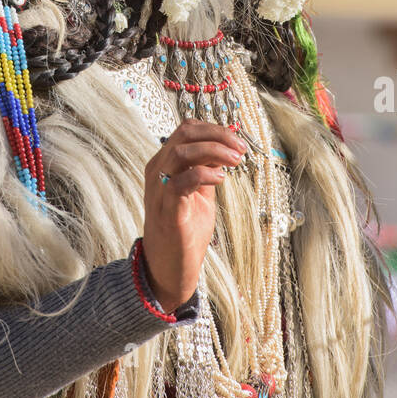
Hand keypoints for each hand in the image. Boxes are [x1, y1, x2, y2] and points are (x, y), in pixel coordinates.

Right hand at [141, 120, 245, 312]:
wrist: (169, 268)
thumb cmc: (184, 229)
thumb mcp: (200, 192)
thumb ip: (207, 168)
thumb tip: (226, 147)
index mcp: (164, 163)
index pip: (187, 129)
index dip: (215, 129)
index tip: (237, 141)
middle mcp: (157, 171)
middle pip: (185, 134)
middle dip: (217, 135)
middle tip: (240, 149)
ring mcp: (158, 189)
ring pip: (182, 152)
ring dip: (214, 151)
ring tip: (235, 162)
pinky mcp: (166, 210)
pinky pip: (181, 182)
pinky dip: (204, 174)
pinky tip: (221, 179)